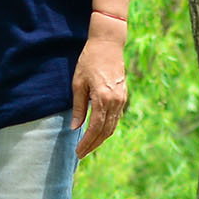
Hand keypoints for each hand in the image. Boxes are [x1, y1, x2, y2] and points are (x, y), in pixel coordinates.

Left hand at [71, 31, 129, 157]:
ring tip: (88, 146)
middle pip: (105, 131)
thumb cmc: (89, 61)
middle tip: (81, 154)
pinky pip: (116, 118)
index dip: (86, 143)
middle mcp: (115, 102)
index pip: (95, 128)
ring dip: (100, 139)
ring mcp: (122, 99)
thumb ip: (78, 107)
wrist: (108, 44)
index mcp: (102, 98)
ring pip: (112, 127)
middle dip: (93, 145)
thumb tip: (75, 127)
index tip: (78, 152)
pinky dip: (107, 128)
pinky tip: (97, 132)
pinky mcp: (123, 96)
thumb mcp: (78, 83)